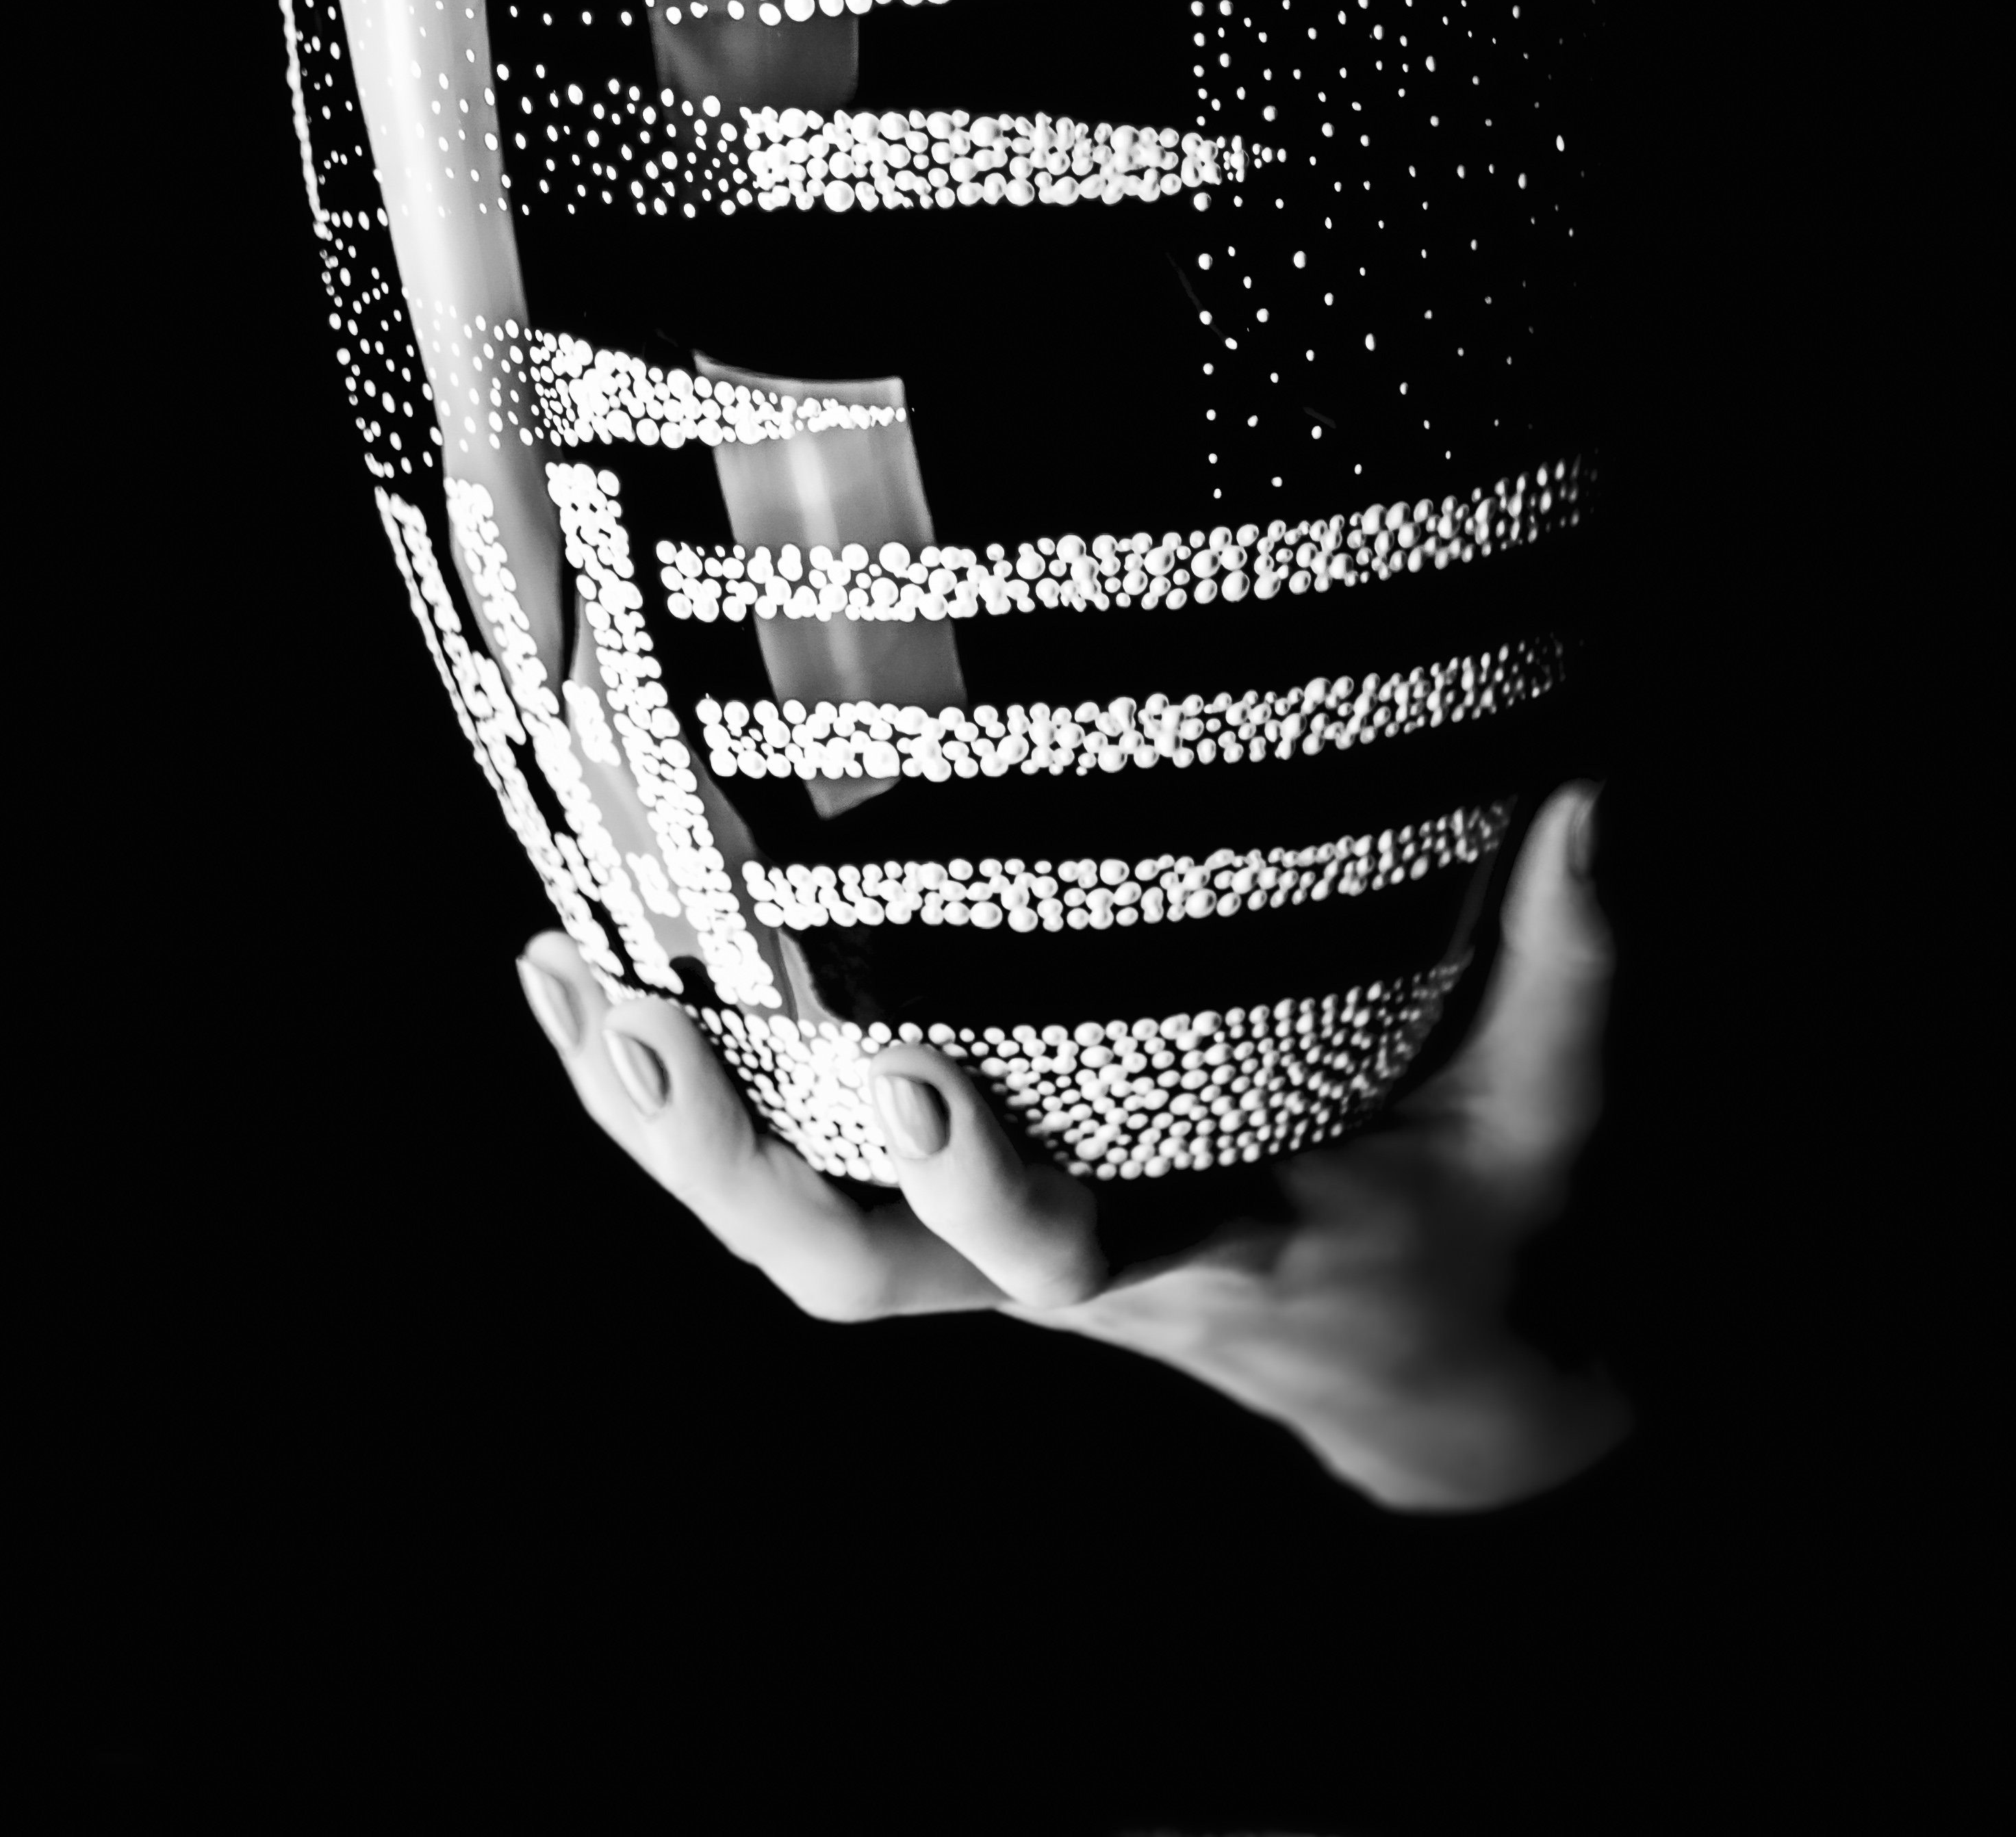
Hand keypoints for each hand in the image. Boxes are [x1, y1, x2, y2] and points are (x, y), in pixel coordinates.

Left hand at [516, 782, 1633, 1514]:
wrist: (1437, 1356)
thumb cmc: (1490, 1213)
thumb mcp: (1555, 1104)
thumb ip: (1568, 959)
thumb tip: (1597, 792)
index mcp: (1192, 1250)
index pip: (1055, 1258)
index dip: (978, 1187)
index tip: (911, 1067)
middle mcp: (1059, 1265)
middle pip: (843, 1268)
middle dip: (722, 1157)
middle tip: (625, 1006)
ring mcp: (988, 1245)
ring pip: (783, 1225)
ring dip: (653, 1112)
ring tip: (551, 963)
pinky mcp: (956, 1203)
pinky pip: (790, 1166)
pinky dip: (681, 1085)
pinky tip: (587, 975)